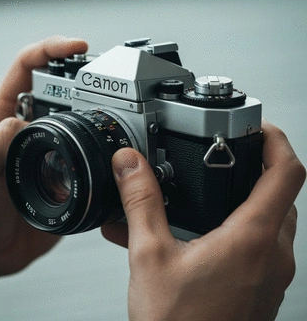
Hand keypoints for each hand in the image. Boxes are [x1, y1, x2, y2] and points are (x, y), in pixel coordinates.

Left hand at [0, 36, 87, 302]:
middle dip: (85, 78)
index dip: (51, 50)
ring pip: (80, 122)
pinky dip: (102, 152)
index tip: (76, 47)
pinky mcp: (67, 173)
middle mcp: (32, 129)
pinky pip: (89, 156)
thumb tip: (25, 121)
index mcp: (6, 116)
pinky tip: (110, 152)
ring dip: (97, 114)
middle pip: (62, 90)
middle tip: (105, 79)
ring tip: (115, 109)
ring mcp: (52, 150)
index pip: (28, 68)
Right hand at [102, 121, 305, 320]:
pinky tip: (203, 234)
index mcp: (252, 239)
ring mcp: (271, 275)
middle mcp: (272, 255)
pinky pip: (262, 245)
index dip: (277, 140)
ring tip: (214, 193)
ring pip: (273, 219)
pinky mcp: (261, 288)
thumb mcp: (149, 255)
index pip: (287, 173)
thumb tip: (130, 164)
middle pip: (282, 193)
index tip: (261, 128)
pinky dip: (241, 228)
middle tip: (234, 156)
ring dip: (249, 200)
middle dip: (260, 169)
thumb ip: (140, 201)